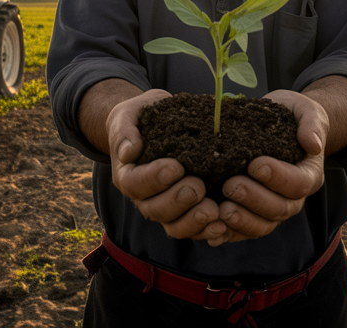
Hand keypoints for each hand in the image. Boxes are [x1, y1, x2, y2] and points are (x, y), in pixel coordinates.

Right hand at [107, 88, 225, 240]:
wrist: (155, 123)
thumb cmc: (141, 117)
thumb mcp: (129, 115)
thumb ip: (124, 131)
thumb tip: (129, 152)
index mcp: (128, 174)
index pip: (135, 184)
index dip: (154, 179)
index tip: (175, 166)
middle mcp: (144, 197)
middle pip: (155, 210)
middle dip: (177, 201)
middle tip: (198, 187)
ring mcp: (164, 208)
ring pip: (174, 226)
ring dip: (193, 222)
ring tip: (213, 211)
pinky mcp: (185, 213)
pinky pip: (193, 230)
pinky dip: (206, 232)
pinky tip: (222, 226)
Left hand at [211, 89, 327, 246]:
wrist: (280, 126)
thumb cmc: (292, 116)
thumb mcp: (304, 110)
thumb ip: (311, 124)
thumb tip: (313, 144)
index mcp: (308, 174)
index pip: (299, 183)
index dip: (278, 177)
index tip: (255, 164)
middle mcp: (294, 197)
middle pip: (280, 209)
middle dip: (254, 200)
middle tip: (230, 185)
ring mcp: (274, 209)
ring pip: (263, 225)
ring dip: (242, 221)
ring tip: (222, 210)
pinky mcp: (254, 214)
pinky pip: (244, 231)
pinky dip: (229, 234)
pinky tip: (212, 232)